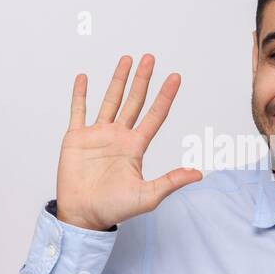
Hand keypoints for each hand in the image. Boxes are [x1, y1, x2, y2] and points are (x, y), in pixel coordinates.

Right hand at [55, 54, 202, 230]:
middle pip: (134, 101)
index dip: (165, 96)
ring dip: (118, 80)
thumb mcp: (147, 196)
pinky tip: (84, 77)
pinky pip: (78, 111)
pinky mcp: (76, 138)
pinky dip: (80, 94)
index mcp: (135, 147)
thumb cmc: (114, 209)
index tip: (175, 77)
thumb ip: (171, 181)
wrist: (84, 215)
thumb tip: (198, 173)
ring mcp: (97, 135)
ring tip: (126, 59)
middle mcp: (118, 136)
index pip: (155, 115)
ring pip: (110, 100)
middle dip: (142, 79)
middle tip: (150, 58)